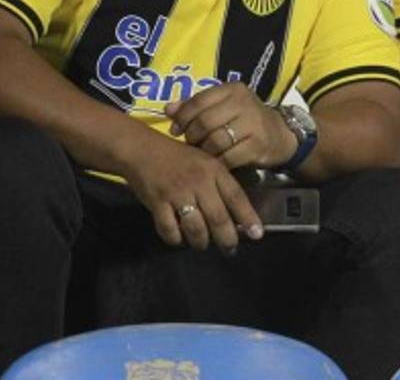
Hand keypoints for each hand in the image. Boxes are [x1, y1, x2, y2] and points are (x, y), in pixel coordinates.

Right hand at [120, 129, 262, 252]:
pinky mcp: (157, 202)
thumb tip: (236, 215)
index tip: (257, 234)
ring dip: (201, 242)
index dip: (248, 217)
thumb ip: (219, 184)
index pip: (236, 197)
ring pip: (196, 228)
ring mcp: (177, 192)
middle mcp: (199, 181)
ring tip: (203, 244)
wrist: (142, 149)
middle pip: (218, 218)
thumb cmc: (177, 158)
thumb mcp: (205, 162)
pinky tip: (178, 238)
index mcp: (214, 170)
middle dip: (227, 239)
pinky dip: (175, 239)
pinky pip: (170, 229)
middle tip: (230, 250)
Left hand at [166, 82, 297, 170]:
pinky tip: (217, 162)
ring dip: (204, 151)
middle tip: (192, 144)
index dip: (183, 117)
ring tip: (204, 153)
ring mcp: (253, 124)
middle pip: (205, 122)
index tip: (176, 130)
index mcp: (232, 90)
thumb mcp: (224, 107)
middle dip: (192, 136)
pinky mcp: (258, 145)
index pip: (199, 101)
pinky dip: (218, 162)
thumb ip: (196, 106)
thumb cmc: (246, 120)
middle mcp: (244, 103)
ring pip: (215, 141)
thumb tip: (168, 109)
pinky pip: (228, 157)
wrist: (281, 135)